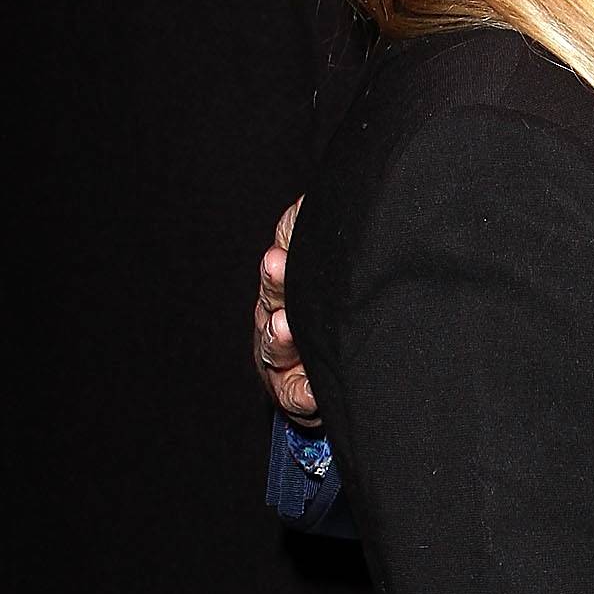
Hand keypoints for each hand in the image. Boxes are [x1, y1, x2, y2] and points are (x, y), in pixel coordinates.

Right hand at [253, 197, 318, 422]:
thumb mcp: (317, 267)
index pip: (282, 259)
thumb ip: (307, 232)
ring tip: (284, 326)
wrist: (319, 378)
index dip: (282, 249)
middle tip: (276, 265)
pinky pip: (296, 396)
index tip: (284, 244)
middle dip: (275, 282)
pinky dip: (304, 395)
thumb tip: (316, 197)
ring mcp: (281, 357)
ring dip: (279, 335)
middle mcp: (277, 316)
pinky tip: (312, 393)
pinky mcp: (292, 394)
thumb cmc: (320, 314)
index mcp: (286, 284)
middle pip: (273, 297)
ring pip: (275, 346)